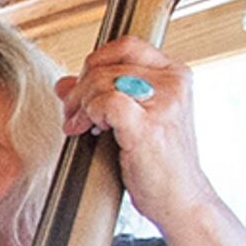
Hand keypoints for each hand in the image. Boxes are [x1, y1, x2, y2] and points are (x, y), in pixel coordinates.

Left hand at [58, 36, 216, 230]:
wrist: (181, 199)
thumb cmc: (159, 163)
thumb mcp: (132, 120)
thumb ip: (102, 94)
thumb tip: (63, 83)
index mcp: (175, 75)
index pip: (126, 46)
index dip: (95, 63)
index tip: (83, 89)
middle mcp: (173, 83)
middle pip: (107, 65)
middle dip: (79, 90)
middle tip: (73, 114)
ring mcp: (164, 102)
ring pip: (101, 82)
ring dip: (81, 105)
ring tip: (80, 127)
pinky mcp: (149, 125)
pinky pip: (105, 102)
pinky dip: (90, 115)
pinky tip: (92, 131)